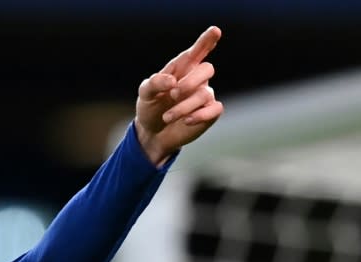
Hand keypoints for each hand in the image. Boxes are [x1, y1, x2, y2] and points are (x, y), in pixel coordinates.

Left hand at [134, 26, 223, 165]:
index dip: (207, 40)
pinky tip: (186, 121)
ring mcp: (204, 95)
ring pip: (205, 94)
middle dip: (190, 82)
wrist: (152, 132)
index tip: (215, 31)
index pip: (198, 51)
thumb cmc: (150, 107)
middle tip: (173, 94)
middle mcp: (196, 79)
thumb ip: (154, 83)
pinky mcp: (209, 113)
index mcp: (182, 68)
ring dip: (184, 107)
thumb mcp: (145, 94)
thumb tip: (172, 81)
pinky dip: (200, 115)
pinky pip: (215, 109)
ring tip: (167, 116)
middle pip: (207, 69)